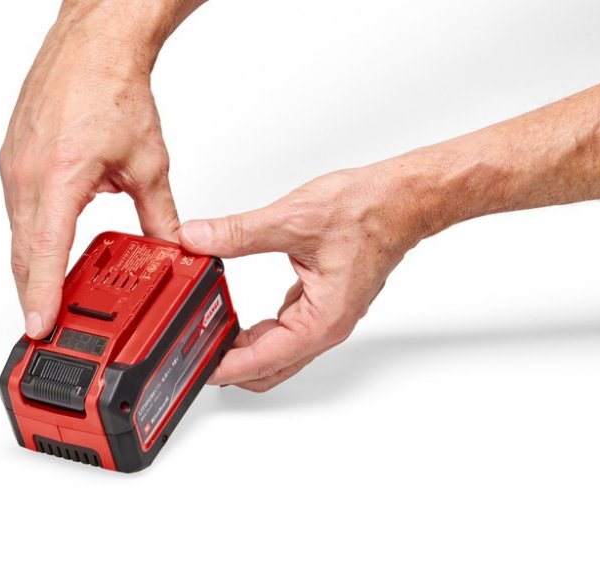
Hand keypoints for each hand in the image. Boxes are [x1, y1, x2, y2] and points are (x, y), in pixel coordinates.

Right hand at [0, 8, 178, 338]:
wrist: (90, 45)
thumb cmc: (110, 87)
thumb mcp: (147, 162)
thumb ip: (159, 213)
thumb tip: (170, 246)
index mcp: (60, 177)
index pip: (46, 253)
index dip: (42, 295)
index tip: (39, 326)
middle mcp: (27, 175)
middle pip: (24, 254)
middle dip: (33, 294)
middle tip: (44, 328)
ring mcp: (14, 168)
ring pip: (18, 235)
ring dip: (31, 268)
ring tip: (46, 299)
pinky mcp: (12, 161)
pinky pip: (18, 212)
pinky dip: (32, 237)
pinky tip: (47, 250)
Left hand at [179, 163, 426, 391]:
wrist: (404, 198)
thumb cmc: (369, 211)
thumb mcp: (292, 219)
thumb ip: (238, 233)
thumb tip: (198, 238)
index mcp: (323, 319)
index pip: (265, 361)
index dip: (227, 368)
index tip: (198, 368)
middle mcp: (326, 326)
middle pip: (270, 368)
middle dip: (231, 366)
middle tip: (195, 355)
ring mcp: (325, 316)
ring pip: (277, 351)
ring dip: (244, 348)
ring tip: (207, 336)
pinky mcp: (322, 302)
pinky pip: (285, 329)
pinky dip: (259, 330)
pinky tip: (235, 317)